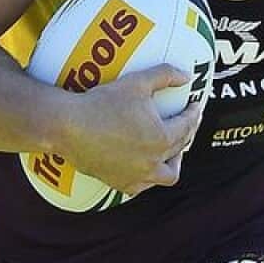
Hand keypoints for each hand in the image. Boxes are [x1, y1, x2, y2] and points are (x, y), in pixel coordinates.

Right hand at [62, 64, 202, 194]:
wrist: (68, 127)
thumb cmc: (103, 103)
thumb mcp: (137, 82)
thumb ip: (165, 75)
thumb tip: (187, 76)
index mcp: (161, 138)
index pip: (187, 125)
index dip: (194, 113)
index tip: (195, 106)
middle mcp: (153, 161)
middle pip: (179, 149)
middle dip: (186, 134)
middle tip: (185, 123)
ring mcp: (136, 175)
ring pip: (166, 176)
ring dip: (173, 163)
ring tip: (171, 153)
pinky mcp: (119, 182)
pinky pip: (142, 186)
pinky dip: (148, 177)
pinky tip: (145, 168)